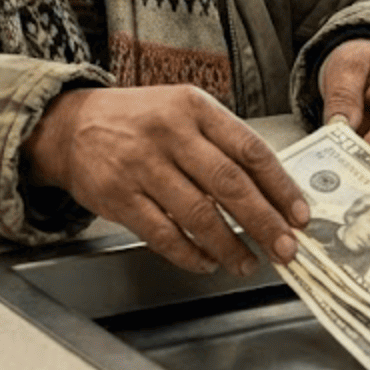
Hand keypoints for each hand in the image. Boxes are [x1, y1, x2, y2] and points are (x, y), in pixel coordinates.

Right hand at [22, 85, 309, 275]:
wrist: (70, 126)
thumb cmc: (137, 121)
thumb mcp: (182, 111)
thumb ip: (221, 143)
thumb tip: (270, 192)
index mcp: (194, 107)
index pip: (249, 149)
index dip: (280, 186)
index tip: (299, 214)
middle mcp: (169, 133)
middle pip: (229, 184)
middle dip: (264, 222)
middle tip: (285, 249)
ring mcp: (142, 165)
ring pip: (198, 215)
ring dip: (230, 246)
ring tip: (248, 263)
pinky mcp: (119, 196)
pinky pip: (163, 234)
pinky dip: (190, 254)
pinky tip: (206, 262)